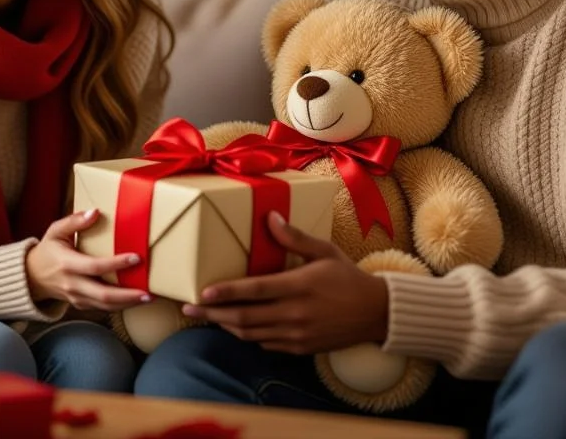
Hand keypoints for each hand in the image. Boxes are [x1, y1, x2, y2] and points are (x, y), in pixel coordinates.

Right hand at [25, 209, 150, 311]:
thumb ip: (74, 221)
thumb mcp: (56, 231)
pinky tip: (135, 300)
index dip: (116, 264)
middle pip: (103, 295)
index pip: (95, 266)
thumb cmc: (48, 251)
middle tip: (149, 292)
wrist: (32, 277)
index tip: (136, 258)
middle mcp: (73, 284)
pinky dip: (120, 306)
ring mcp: (76, 297)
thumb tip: (95, 212)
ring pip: (105, 306)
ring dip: (128, 303)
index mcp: (68, 264)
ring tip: (148, 297)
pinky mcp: (81, 305)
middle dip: (128, 295)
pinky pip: (102, 308)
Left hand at [182, 212, 388, 353]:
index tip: (203, 291)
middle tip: (189, 307)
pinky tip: (236, 326)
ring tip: (207, 315)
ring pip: (251, 334)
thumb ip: (295, 237)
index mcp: (299, 286)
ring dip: (226, 325)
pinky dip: (248, 335)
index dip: (226, 292)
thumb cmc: (348, 277)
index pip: (255, 291)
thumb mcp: (324, 251)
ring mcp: (297, 334)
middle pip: (244, 317)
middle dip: (213, 313)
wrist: (376, 314)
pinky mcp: (300, 348)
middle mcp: (295, 313)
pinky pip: (266, 344)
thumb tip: (269, 218)